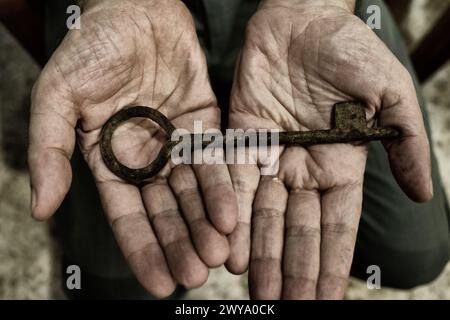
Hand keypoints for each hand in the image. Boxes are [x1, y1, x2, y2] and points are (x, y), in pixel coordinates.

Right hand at [29, 0, 236, 297]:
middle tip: (196, 275)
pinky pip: (217, 161)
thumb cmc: (93, 48)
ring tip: (218, 254)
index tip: (158, 283)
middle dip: (181, 244)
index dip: (142, 250)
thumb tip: (40, 208)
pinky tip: (233, 216)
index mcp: (111, 162)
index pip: (128, 216)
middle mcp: (148, 160)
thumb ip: (50, 150)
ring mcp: (179, 144)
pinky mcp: (206, 126)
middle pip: (167, 212)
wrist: (135, 9)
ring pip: (196, 194)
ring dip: (207, 224)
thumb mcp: (59, 96)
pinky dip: (225, 188)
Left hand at [226, 0, 431, 298]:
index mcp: (339, 165)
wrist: (300, 19)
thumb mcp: (387, 95)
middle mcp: (303, 169)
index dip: (331, 264)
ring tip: (258, 293)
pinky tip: (231, 248)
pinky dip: (232, 216)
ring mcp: (270, 156)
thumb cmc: (348, 50)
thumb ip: (404, 143)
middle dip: (292, 271)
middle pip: (298, 231)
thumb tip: (425, 195)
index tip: (326, 302)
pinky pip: (234, 183)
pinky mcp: (239, 139)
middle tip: (285, 308)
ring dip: (261, 254)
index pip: (336, 226)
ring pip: (263, 215)